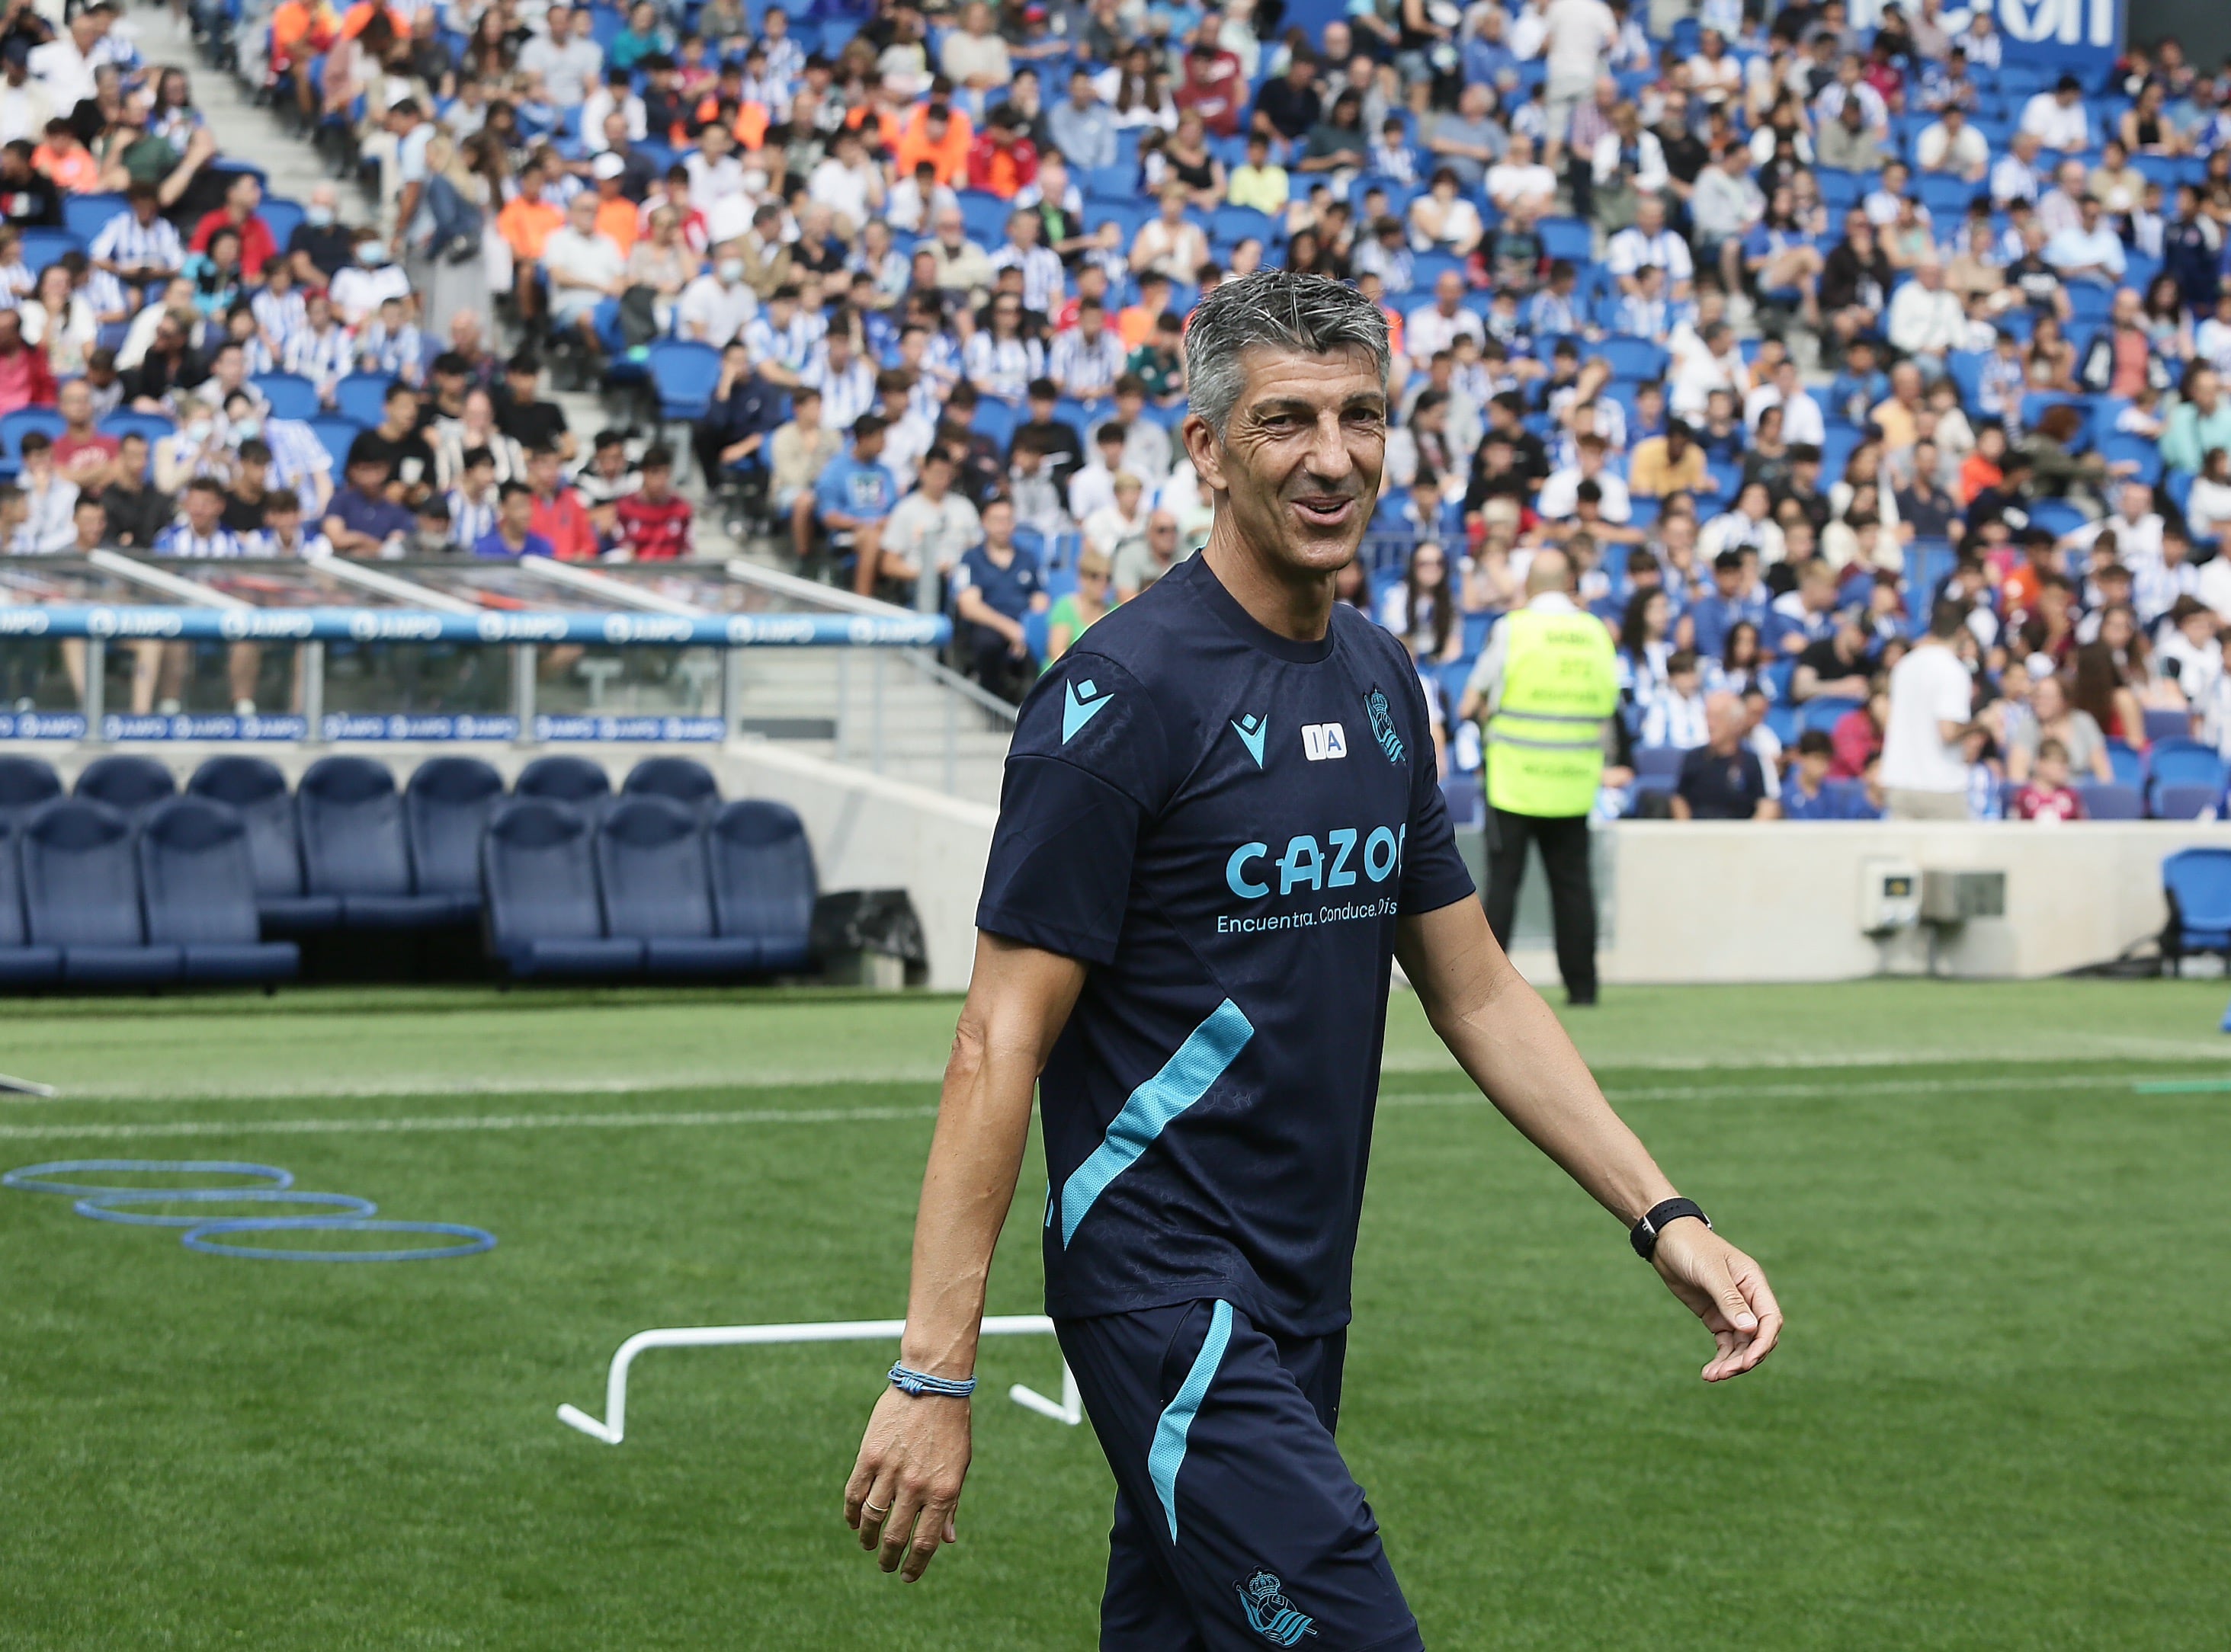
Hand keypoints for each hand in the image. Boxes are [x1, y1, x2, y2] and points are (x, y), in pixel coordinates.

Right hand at [844, 1387, 970, 1581]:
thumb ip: (951, 1505)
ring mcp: (890, 1471)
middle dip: (889, 1558)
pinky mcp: (869, 1456)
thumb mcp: (960, 1467)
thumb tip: (947, 1540)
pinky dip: (851, 1513)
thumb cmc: (951, 1427)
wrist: (932, 1384)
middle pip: (896, 1537)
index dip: (915, 1565)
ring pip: (872, 1519)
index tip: (907, 1576)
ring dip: (868, 1539)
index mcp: (943, 1492)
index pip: (926, 1543)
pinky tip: (854, 1522)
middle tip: (886, 1566)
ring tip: (869, 1546)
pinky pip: (854, 1494)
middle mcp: (916, 1486)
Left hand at [1649, 1219, 1782, 1381]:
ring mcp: (1731, 1309)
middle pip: (1758, 1338)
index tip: (1747, 1362)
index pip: (1770, 1320)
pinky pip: (1725, 1344)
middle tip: (1724, 1373)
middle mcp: (1748, 1299)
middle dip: (1745, 1358)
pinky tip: (1709, 1372)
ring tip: (1711, 1376)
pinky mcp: (1715, 1317)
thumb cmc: (1691, 1247)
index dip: (1763, 1344)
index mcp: (1754, 1284)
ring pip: (1741, 1345)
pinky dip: (1721, 1358)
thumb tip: (1751, 1329)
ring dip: (1731, 1363)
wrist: (1665, 1239)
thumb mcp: (1709, 1271)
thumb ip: (1729, 1299)